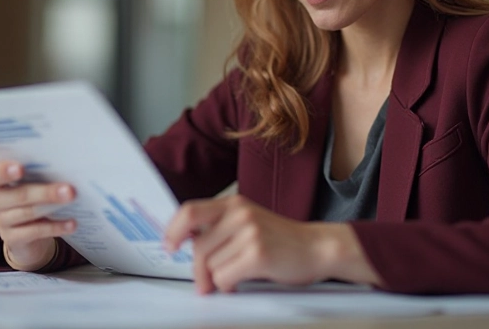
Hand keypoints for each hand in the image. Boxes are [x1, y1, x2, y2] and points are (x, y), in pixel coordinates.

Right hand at [0, 161, 76, 270]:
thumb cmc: (31, 192)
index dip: (1, 172)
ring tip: (72, 199)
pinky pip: (34, 232)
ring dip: (52, 206)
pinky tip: (71, 223)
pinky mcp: (12, 238)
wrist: (29, 230)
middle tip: (69, 188)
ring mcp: (1, 221)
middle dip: (44, 192)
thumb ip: (37, 171)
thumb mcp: (30, 180)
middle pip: (17, 195)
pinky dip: (55, 227)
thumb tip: (65, 163)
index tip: (20, 168)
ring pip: (28, 212)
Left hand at [163, 195, 357, 293]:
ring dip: (218, 279)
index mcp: (234, 204)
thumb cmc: (281, 240)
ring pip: (210, 265)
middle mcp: (240, 214)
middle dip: (198, 270)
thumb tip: (186, 243)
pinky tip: (242, 281)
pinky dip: (229, 285)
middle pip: (198, 246)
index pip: (190, 212)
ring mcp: (249, 232)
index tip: (170, 246)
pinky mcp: (257, 254)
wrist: (317, 247)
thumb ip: (220, 227)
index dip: (174, 231)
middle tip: (205, 283)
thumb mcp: (248, 223)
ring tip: (236, 275)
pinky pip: (224, 277)